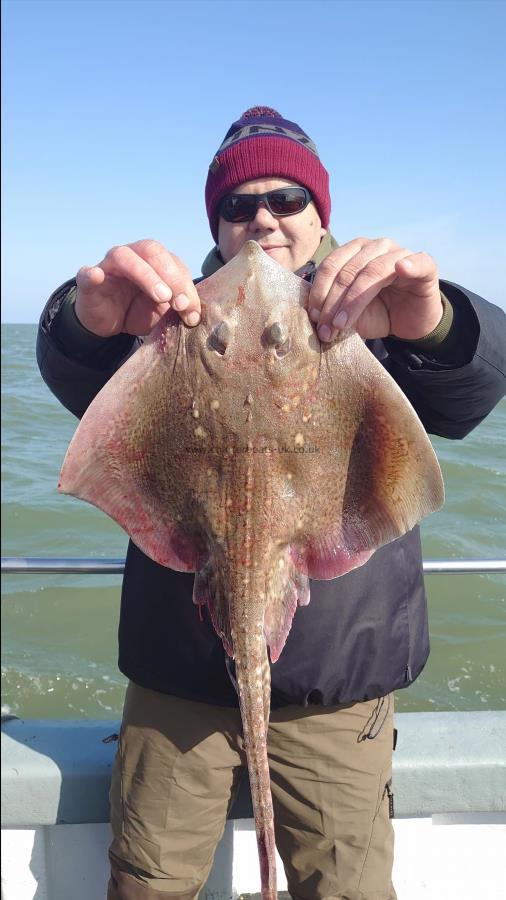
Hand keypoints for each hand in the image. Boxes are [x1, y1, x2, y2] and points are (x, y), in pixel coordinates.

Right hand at [75, 239, 201, 336]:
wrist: (109, 323)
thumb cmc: (139, 311)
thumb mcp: (163, 312)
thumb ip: (178, 308)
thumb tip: (195, 314)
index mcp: (154, 261)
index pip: (174, 263)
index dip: (186, 286)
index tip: (193, 312)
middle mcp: (132, 256)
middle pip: (152, 251)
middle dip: (171, 277)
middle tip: (180, 304)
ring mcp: (108, 265)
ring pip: (124, 257)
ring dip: (145, 275)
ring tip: (161, 296)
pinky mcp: (88, 280)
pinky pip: (88, 273)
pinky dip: (92, 274)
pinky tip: (97, 277)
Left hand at [308, 238, 442, 341]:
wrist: (411, 322)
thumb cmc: (380, 313)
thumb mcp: (352, 314)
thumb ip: (335, 309)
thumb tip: (314, 317)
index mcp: (355, 252)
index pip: (331, 266)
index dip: (319, 292)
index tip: (313, 318)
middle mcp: (375, 247)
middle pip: (347, 271)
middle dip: (333, 303)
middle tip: (326, 329)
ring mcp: (400, 253)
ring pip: (372, 272)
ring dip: (354, 300)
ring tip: (343, 324)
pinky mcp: (425, 265)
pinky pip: (417, 261)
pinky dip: (409, 264)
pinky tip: (402, 269)